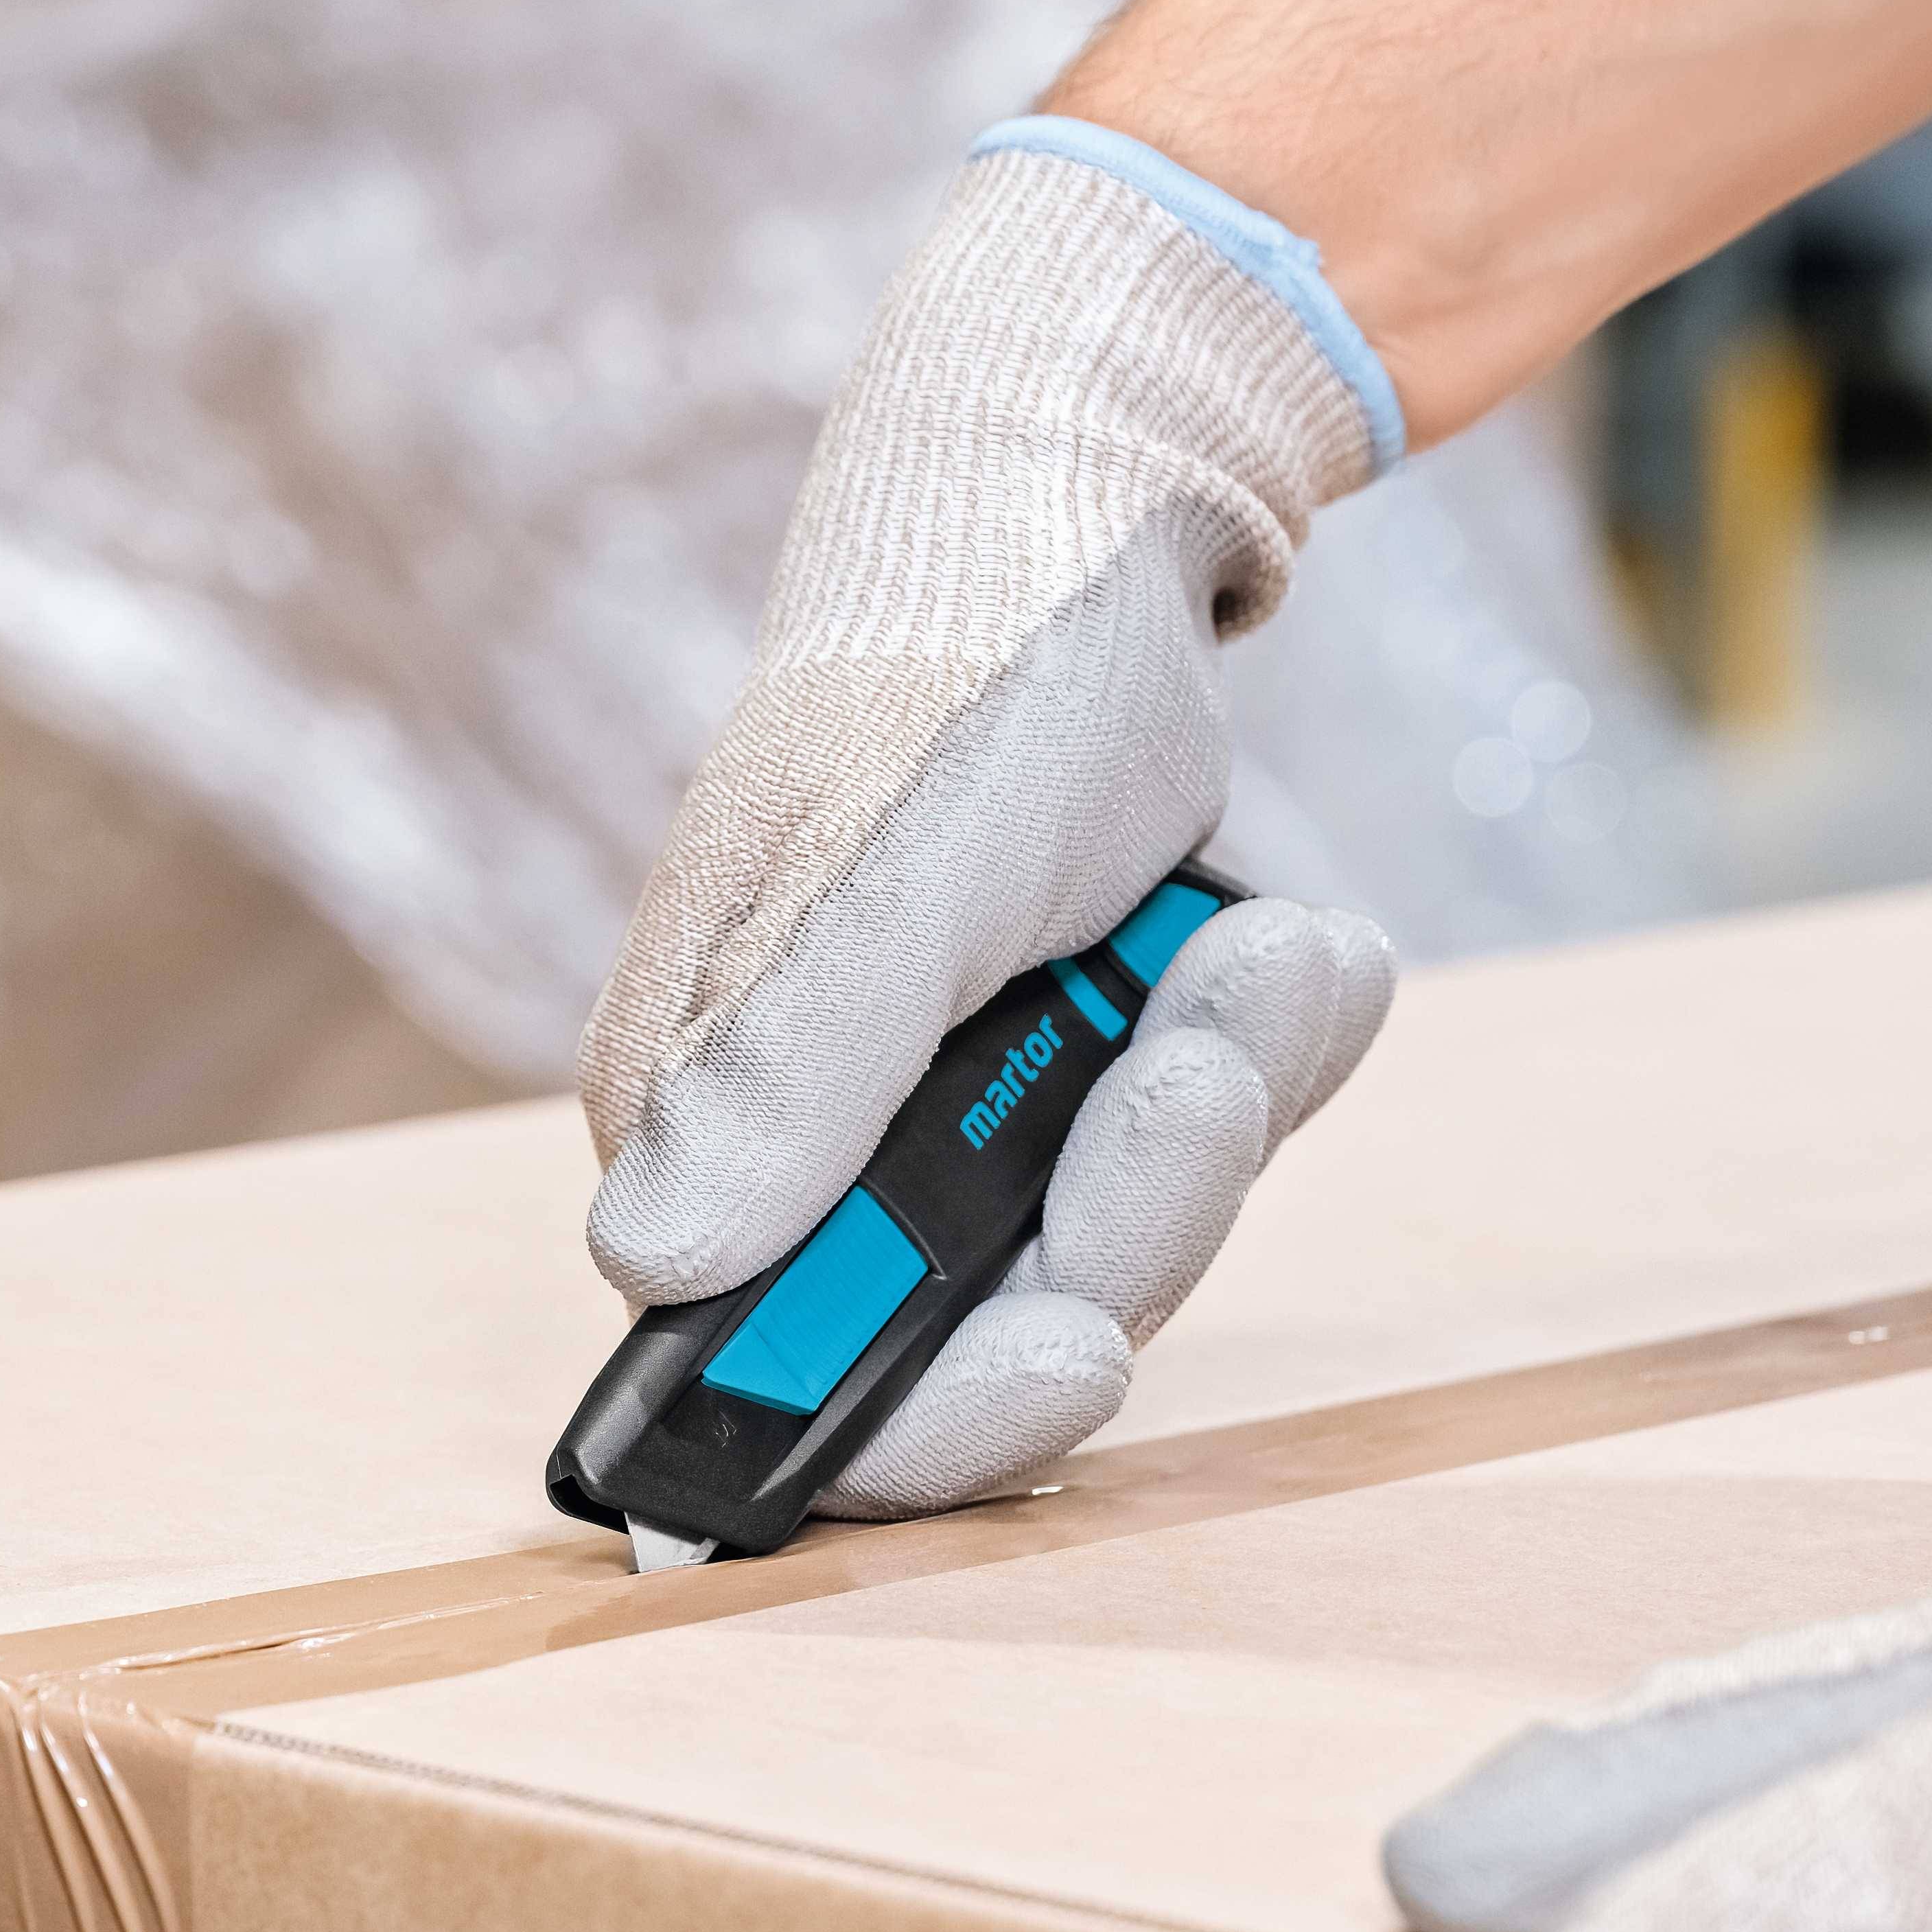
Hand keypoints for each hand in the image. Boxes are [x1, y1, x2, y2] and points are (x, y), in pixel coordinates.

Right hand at [581, 121, 1399, 1517]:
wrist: (1104, 514)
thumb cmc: (956, 675)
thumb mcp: (886, 874)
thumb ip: (788, 1073)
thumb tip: (652, 1261)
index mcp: (717, 1132)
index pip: (784, 1376)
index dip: (927, 1417)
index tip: (1071, 1355)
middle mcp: (843, 1156)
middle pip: (999, 1335)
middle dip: (1133, 1210)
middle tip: (1195, 1063)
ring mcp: (994, 1121)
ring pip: (1144, 1237)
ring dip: (1224, 1089)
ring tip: (1245, 943)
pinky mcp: (1118, 1069)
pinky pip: (1239, 1140)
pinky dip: (1279, 1029)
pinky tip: (1268, 918)